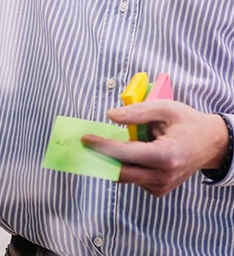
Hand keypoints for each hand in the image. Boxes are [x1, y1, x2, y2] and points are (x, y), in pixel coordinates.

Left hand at [81, 100, 228, 196]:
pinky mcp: (159, 189)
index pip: (126, 154)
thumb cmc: (187, 123)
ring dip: (114, 161)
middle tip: (87, 145)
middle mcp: (164, 175)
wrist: (210, 143)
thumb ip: (136, 112)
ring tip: (107, 144)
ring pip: (127, 177)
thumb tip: (111, 116)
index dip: (103, 146)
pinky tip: (131, 152)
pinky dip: (128, 166)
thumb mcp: (164, 108)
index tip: (86, 139)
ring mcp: (162, 186)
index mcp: (166, 155)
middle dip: (101, 159)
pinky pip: (135, 179)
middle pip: (122, 172)